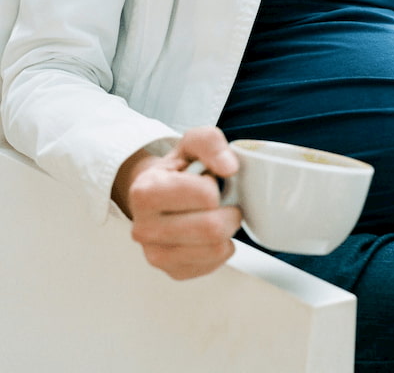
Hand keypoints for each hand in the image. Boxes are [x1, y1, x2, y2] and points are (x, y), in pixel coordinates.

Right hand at [112, 127, 241, 279]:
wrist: (157, 195)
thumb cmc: (178, 171)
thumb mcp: (191, 144)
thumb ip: (210, 142)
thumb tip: (229, 167)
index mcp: (145, 193)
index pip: (207, 196)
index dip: (216, 186)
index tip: (206, 182)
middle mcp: (144, 228)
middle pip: (212, 228)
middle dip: (228, 212)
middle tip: (221, 202)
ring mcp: (156, 255)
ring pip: (216, 250)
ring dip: (227, 231)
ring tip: (214, 216)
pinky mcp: (173, 272)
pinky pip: (214, 264)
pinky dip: (222, 247)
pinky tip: (209, 234)